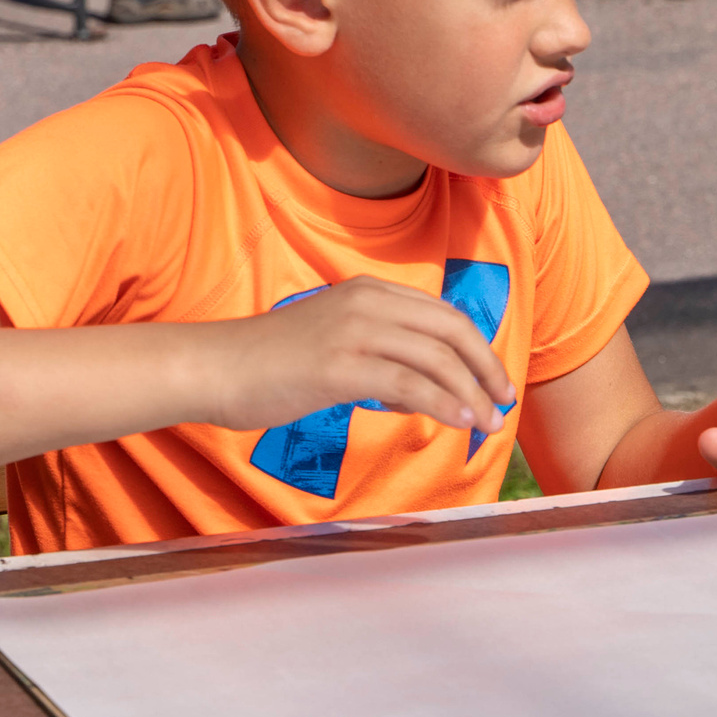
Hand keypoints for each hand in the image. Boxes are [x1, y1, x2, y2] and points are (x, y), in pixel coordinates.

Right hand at [200, 276, 515, 436]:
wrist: (212, 367)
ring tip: (488, 424)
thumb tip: (420, 390)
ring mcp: (354, 332)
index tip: (495, 382)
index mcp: (369, 292)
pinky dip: (443, 404)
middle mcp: (368, 303)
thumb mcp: (333, 341)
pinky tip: (459, 422)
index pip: (444, 316)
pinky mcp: (339, 366)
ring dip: (471, 393)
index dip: (478, 349)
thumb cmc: (269, 363)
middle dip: (486, 369)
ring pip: (436, 359)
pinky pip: (408, 384)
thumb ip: (378, 354)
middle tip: (504, 403)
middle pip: (451, 332)